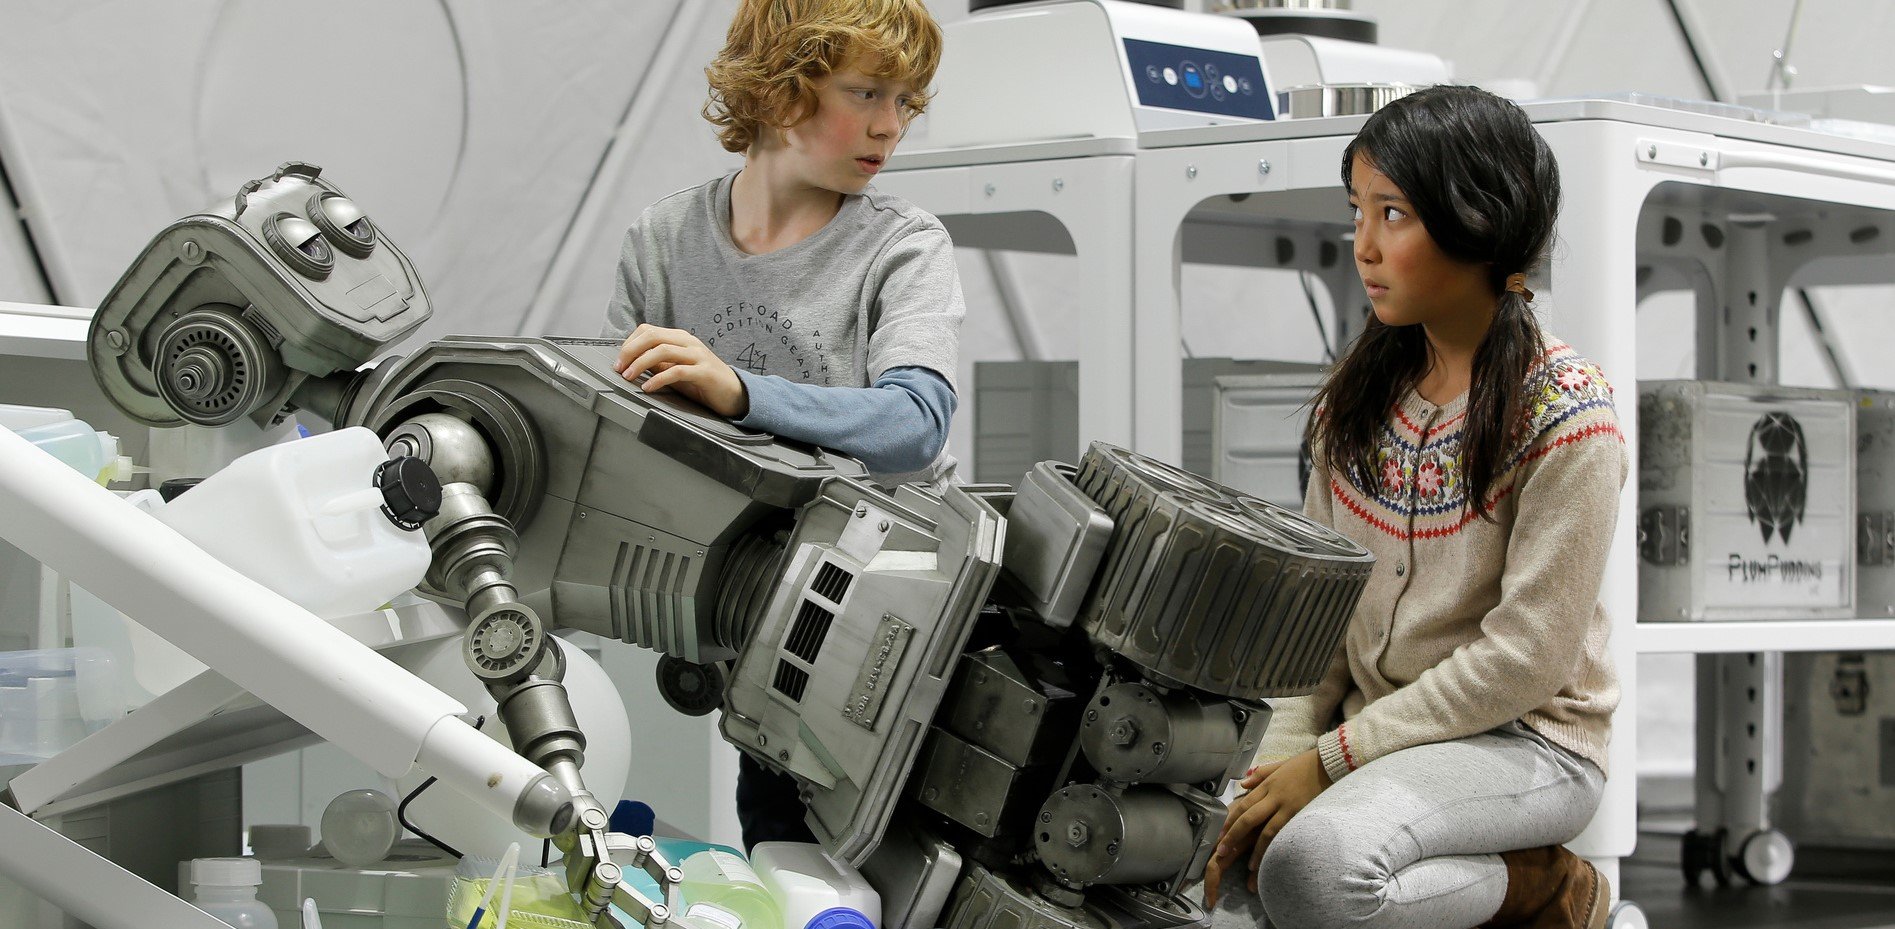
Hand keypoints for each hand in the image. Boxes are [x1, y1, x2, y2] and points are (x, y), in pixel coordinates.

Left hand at [614, 324, 747, 417]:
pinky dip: (658, 379)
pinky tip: (648, 388)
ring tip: (629, 377)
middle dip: (630, 351)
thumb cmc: (702, 382)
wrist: (734, 393)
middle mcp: (688, 342)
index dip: (629, 344)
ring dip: (640, 364)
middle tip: (619, 368)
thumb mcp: (675, 369)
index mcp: (680, 338)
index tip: (619, 361)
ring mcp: (698, 355)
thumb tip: (632, 362)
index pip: (648, 330)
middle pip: (652, 336)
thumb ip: (658, 363)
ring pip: (662, 350)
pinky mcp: (705, 372)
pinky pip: (677, 371)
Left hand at [1202, 750, 1331, 906]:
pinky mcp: (1303, 815)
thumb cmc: (1305, 765)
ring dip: (1256, 850)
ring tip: (1250, 867)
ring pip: (1267, 831)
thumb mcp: (1279, 765)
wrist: (1330, 764)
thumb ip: (1260, 775)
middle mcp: (1275, 796)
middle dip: (1234, 836)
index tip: (1220, 835)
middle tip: (1222, 851)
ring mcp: (1289, 806)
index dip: (1230, 821)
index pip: (1243, 805)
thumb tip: (1242, 784)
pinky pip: (1287, 834)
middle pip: (1249, 818)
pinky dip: (1277, 847)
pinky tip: (1273, 859)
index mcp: (1268, 784)